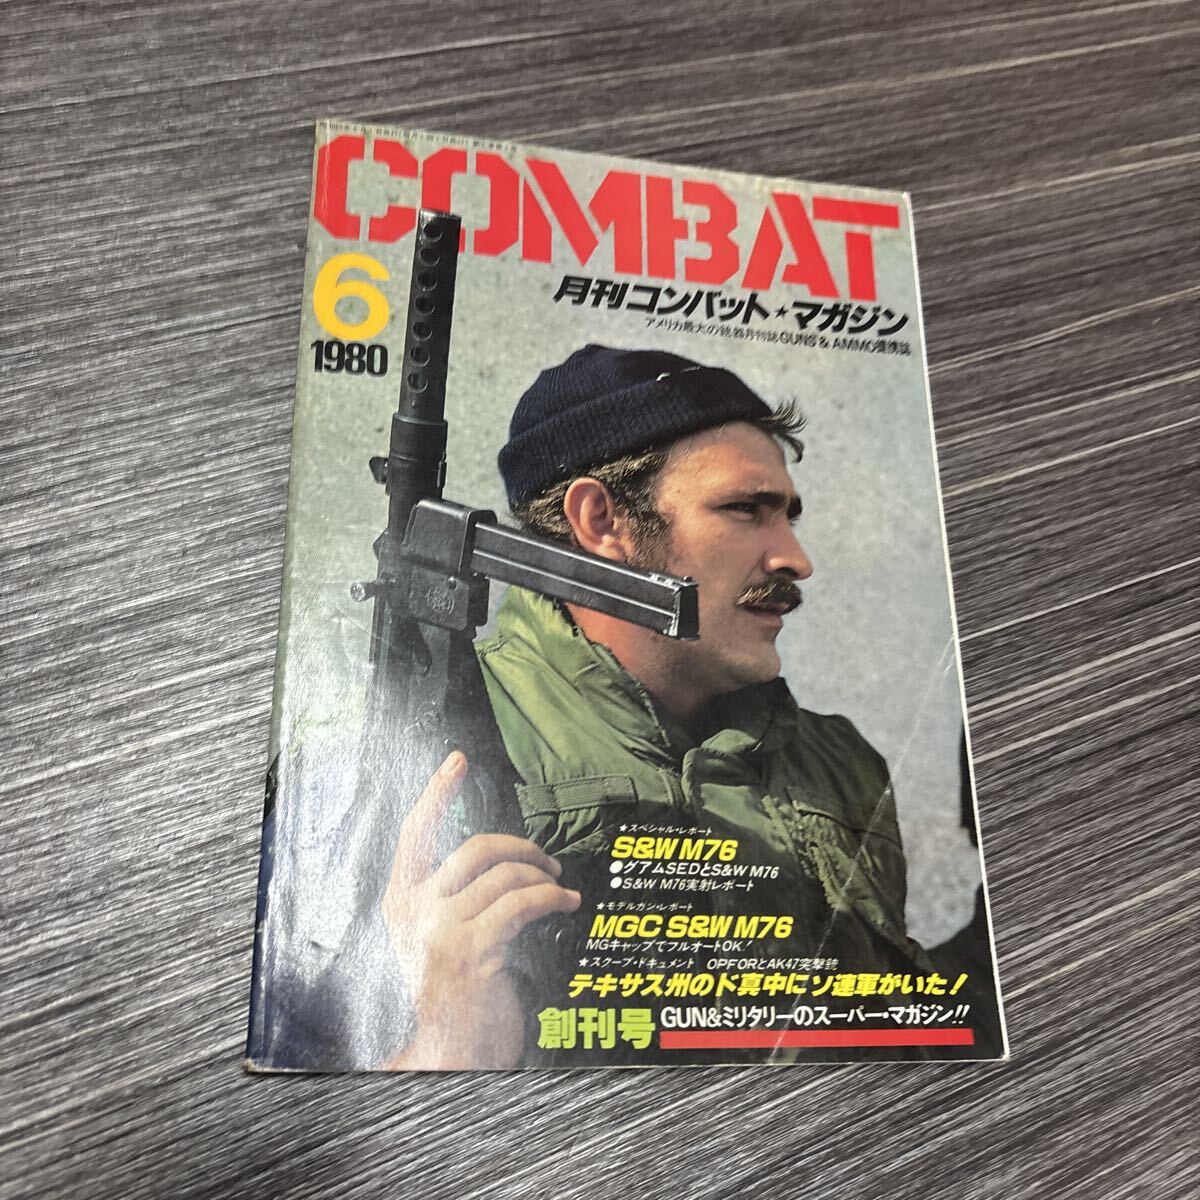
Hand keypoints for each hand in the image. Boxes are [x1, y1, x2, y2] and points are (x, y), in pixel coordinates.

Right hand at [381, 751, 579, 1069]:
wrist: (445, 1055)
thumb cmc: (452, 996)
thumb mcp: (438, 939)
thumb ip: (454, 899)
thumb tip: (502, 861)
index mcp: (401, 903)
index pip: (414, 833)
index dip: (437, 792)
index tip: (457, 760)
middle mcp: (415, 912)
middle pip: (475, 847)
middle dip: (521, 846)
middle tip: (546, 861)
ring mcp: (441, 931)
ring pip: (505, 875)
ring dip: (543, 876)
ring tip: (559, 888)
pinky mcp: (472, 952)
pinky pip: (522, 902)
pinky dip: (552, 896)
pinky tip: (566, 902)